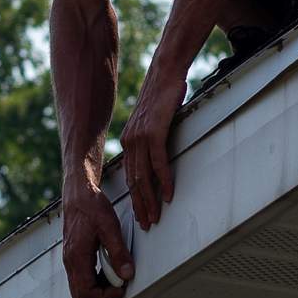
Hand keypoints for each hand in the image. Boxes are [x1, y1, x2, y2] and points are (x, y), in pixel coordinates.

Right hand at [61, 178, 133, 297]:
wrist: (79, 195)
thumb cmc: (91, 207)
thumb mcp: (110, 227)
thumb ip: (119, 252)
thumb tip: (127, 274)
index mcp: (77, 257)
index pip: (85, 294)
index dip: (105, 297)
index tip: (121, 288)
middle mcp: (70, 262)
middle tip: (119, 286)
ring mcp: (70, 262)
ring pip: (81, 291)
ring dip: (100, 290)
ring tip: (117, 275)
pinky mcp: (74, 259)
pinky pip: (83, 280)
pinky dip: (97, 282)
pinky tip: (110, 269)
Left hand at [120, 80, 180, 231]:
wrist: (165, 72)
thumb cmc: (163, 95)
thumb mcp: (152, 121)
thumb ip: (152, 138)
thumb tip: (159, 154)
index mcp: (128, 141)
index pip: (129, 175)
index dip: (135, 197)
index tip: (140, 213)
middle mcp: (130, 141)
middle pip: (133, 181)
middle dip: (140, 206)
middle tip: (146, 225)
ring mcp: (140, 138)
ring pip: (143, 177)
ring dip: (150, 200)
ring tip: (155, 217)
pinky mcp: (153, 132)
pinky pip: (159, 163)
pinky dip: (165, 180)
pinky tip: (169, 194)